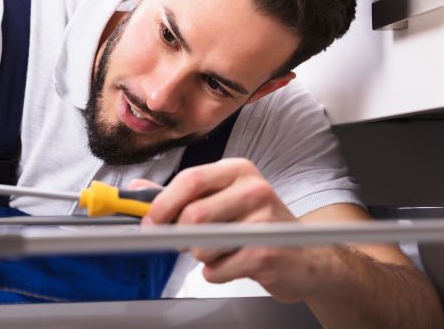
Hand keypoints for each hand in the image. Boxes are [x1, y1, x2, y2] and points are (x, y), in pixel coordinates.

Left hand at [133, 158, 331, 302]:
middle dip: (180, 236)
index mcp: (238, 170)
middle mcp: (254, 188)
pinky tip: (235, 264)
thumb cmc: (258, 227)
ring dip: (202, 257)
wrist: (306, 257)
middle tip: (186, 242)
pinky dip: (216, 273)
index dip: (162, 204)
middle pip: (193, 215)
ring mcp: (264, 220)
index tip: (150, 222)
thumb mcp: (222, 201)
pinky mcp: (267, 252)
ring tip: (224, 250)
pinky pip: (217, 269)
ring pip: (202, 245)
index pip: (190, 179)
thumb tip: (137, 190)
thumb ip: (180, 195)